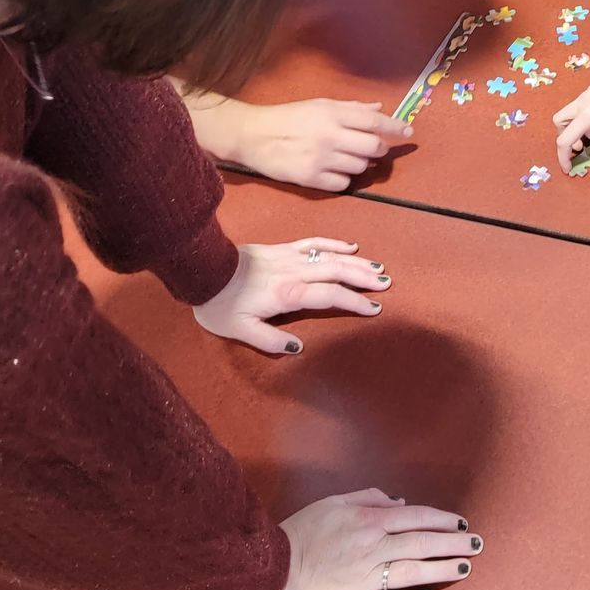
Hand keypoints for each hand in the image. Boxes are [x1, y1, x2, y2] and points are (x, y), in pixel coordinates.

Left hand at [193, 239, 391, 353]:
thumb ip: (270, 340)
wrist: (203, 271)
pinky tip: (350, 246)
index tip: (374, 308)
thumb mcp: (240, 330)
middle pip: (337, 272)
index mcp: (288, 293)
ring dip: (356, 262)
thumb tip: (298, 347)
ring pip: (330, 256)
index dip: (354, 301)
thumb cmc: (219, 305)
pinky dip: (334, 243)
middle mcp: (294, 272)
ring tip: (377, 268)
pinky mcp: (282, 248)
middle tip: (386, 284)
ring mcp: (289, 257)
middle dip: (363, 278)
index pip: (330, 296)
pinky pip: (314, 243)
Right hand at [210, 97, 411, 191]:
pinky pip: (343, 185)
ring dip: (360, 165)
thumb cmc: (289, 118)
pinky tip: (333, 171)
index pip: (374, 122)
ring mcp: (321, 158)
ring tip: (346, 158)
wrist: (254, 135)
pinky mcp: (311, 178)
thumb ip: (351, 109)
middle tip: (374, 149)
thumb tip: (379, 110)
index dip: (395, 127)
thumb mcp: (320, 105)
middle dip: (379, 149)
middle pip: (372, 147)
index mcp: (333, 113)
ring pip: (360, 167)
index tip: (408, 132)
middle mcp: (330, 135)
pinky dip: (344, 180)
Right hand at [251, 488, 479, 589]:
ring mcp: (363, 580)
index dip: (442, 519)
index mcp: (367, 521)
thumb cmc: (296, 535)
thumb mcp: (330, 504)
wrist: (264, 572)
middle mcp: (371, 549)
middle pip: (421, 543)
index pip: (415, 517)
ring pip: (412, 573)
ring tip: (464, 569)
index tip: (461, 524)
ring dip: (441, 570)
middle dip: (453, 543)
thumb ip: (367, 498)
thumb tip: (398, 501)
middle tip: (478, 545)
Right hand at [550, 53, 589, 171]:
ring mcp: (588, 93)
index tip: (569, 168)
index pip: (564, 140)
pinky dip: (588, 117)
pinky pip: (583, 106)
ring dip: (581, 127)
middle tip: (583, 145)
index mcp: (586, 115)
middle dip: (567, 137)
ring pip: (572, 113)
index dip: (563, 157)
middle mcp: (582, 102)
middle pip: (560, 122)